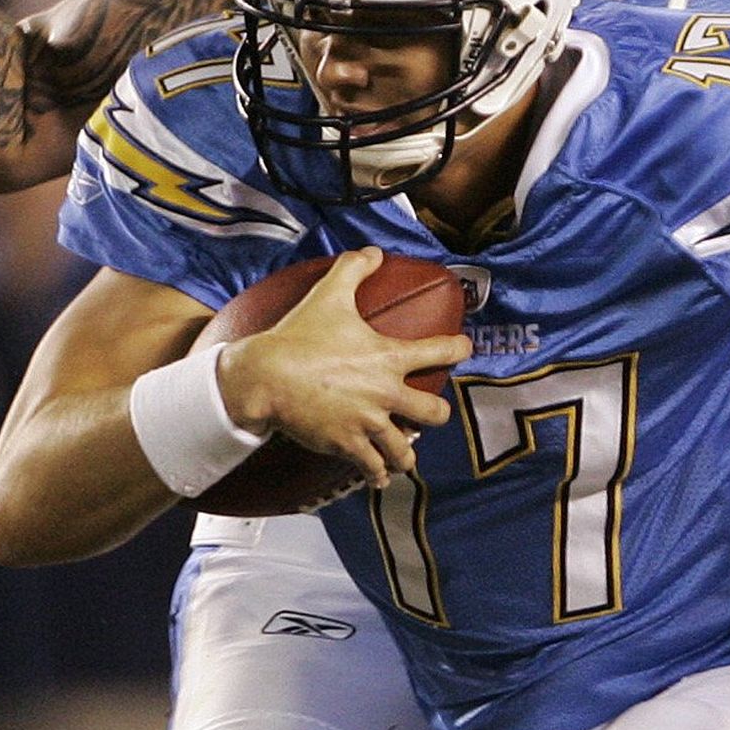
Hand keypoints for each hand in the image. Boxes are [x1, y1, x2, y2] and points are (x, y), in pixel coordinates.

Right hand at [217, 251, 468, 488]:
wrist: (265, 378)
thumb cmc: (297, 336)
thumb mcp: (328, 295)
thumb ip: (353, 268)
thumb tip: (373, 252)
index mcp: (389, 357)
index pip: (442, 351)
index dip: (459, 348)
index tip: (464, 349)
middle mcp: (386, 394)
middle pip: (435, 413)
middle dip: (435, 413)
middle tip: (428, 412)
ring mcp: (368, 424)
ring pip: (406, 450)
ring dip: (406, 452)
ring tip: (403, 455)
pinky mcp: (347, 446)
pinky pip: (372, 469)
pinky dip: (377, 474)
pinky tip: (378, 477)